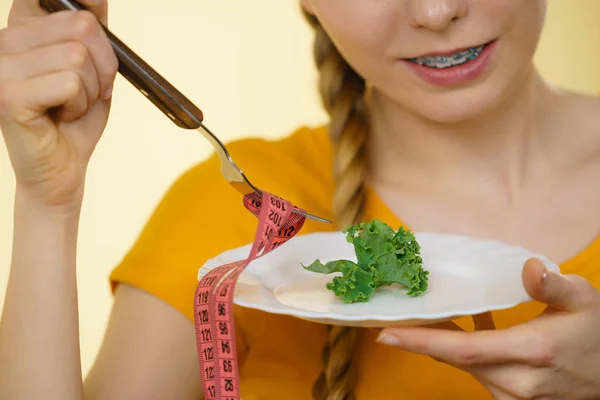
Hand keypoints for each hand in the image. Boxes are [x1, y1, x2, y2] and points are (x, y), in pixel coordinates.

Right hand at [0, 0, 117, 209]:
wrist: (62, 169)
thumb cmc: (75, 119)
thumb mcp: (92, 69)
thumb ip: (92, 32)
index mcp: (21, 30)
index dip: (81, 2)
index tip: (95, 7)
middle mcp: (4, 41)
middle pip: (80, 25)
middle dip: (104, 64)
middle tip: (91, 90)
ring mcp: (1, 67)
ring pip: (78, 56)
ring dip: (91, 89)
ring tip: (72, 106)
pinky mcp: (9, 95)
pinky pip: (69, 83)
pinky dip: (80, 104)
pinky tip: (63, 116)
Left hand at [376, 258, 599, 399]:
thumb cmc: (599, 333)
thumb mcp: (585, 300)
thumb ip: (554, 285)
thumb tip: (529, 268)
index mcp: (530, 352)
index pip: (463, 349)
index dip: (422, 342)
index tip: (387, 334)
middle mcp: (517, 380)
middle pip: (456, 359)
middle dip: (422, 340)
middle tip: (396, 318)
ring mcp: (515, 396)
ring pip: (465, 365)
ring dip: (443, 343)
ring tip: (429, 316)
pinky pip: (478, 372)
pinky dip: (465, 351)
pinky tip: (466, 325)